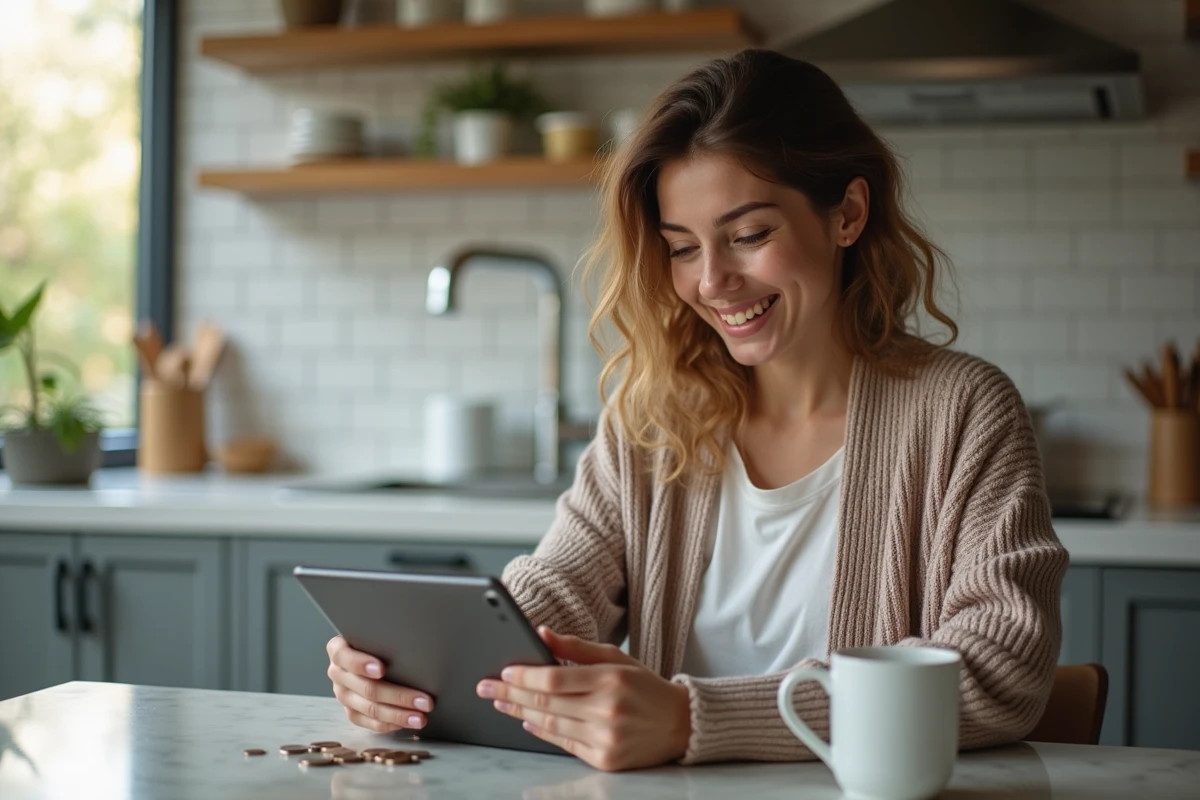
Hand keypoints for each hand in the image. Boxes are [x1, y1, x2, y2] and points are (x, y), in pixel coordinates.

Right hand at [326, 635, 434, 732]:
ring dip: (398, 715)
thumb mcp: (378, 634)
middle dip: (399, 696)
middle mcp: (337, 673)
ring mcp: (343, 695)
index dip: (361, 664)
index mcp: (338, 650)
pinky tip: (405, 723)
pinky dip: (389, 724)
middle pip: (366, 688)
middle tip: (425, 701)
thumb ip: (386, 637)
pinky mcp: (351, 711)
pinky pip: (368, 723)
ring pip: (369, 709)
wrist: (368, 652)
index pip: (344, 657)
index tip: (382, 670)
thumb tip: (419, 641)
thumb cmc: (378, 640)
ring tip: (420, 718)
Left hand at [476, 627, 691, 771]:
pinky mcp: (606, 760)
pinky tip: (527, 721)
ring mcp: (606, 739)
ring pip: (551, 725)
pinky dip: (542, 732)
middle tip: (486, 687)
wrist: (680, 724)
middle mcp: (608, 710)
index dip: (524, 676)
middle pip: (545, 704)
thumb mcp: (616, 658)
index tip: (503, 671)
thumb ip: (576, 648)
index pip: (554, 680)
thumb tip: (540, 633)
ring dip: (520, 713)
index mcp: (611, 679)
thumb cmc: (645, 686)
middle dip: (510, 694)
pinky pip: (564, 744)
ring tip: (501, 702)